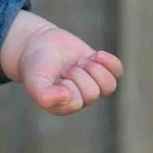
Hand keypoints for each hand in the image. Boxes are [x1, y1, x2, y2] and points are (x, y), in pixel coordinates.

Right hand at [0, 10, 123, 114]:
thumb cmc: (36, 67)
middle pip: (93, 93)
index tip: (56, 77)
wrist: (41, 45)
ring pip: (109, 86)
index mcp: (65, 107)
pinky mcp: (101, 70)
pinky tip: (96, 55)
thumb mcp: (34, 81)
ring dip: (94, 69)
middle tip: (65, 68)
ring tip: (80, 62)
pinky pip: (118, 72)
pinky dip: (110, 62)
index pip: (77, 102)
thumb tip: (66, 98)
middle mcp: (81, 100)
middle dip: (78, 75)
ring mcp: (93, 85)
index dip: (67, 85)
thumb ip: (44, 96)